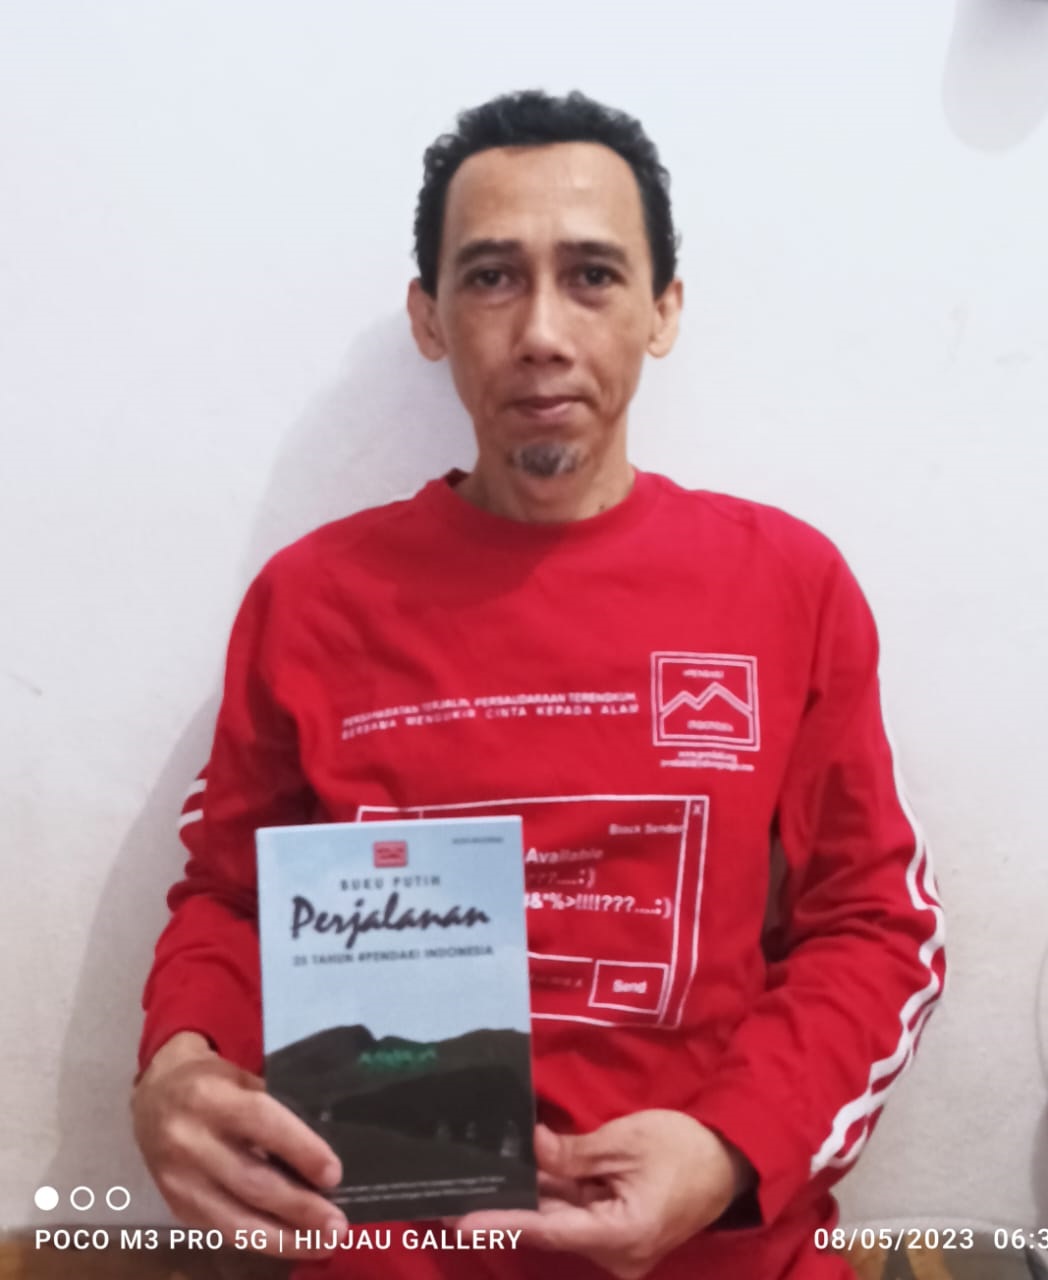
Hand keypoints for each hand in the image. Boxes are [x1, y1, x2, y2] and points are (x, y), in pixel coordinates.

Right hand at [131, 1031, 348, 1259]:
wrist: (154, 1097)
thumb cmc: (213, 1082)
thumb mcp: (242, 1078)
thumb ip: (274, 1108)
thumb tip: (321, 1153)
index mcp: (212, 1098)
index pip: (262, 1124)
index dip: (300, 1151)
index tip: (334, 1175)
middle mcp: (190, 1142)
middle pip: (251, 1182)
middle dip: (299, 1208)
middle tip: (337, 1226)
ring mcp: (179, 1180)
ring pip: (235, 1220)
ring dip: (283, 1239)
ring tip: (322, 1245)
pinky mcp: (176, 1206)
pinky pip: (222, 1232)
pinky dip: (260, 1241)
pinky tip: (289, 1244)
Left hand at [454, 1110, 755, 1279]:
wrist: (729, 1160)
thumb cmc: (682, 1149)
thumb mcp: (624, 1141)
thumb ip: (573, 1152)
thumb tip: (530, 1149)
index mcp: (621, 1236)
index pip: (549, 1230)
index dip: (503, 1223)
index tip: (463, 1221)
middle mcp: (616, 1254)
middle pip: (552, 1227)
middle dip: (509, 1208)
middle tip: (460, 1192)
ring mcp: (617, 1246)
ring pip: (563, 1219)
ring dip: (530, 1198)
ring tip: (481, 1181)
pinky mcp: (619, 1231)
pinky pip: (578, 1214)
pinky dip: (553, 1196)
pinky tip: (520, 1176)